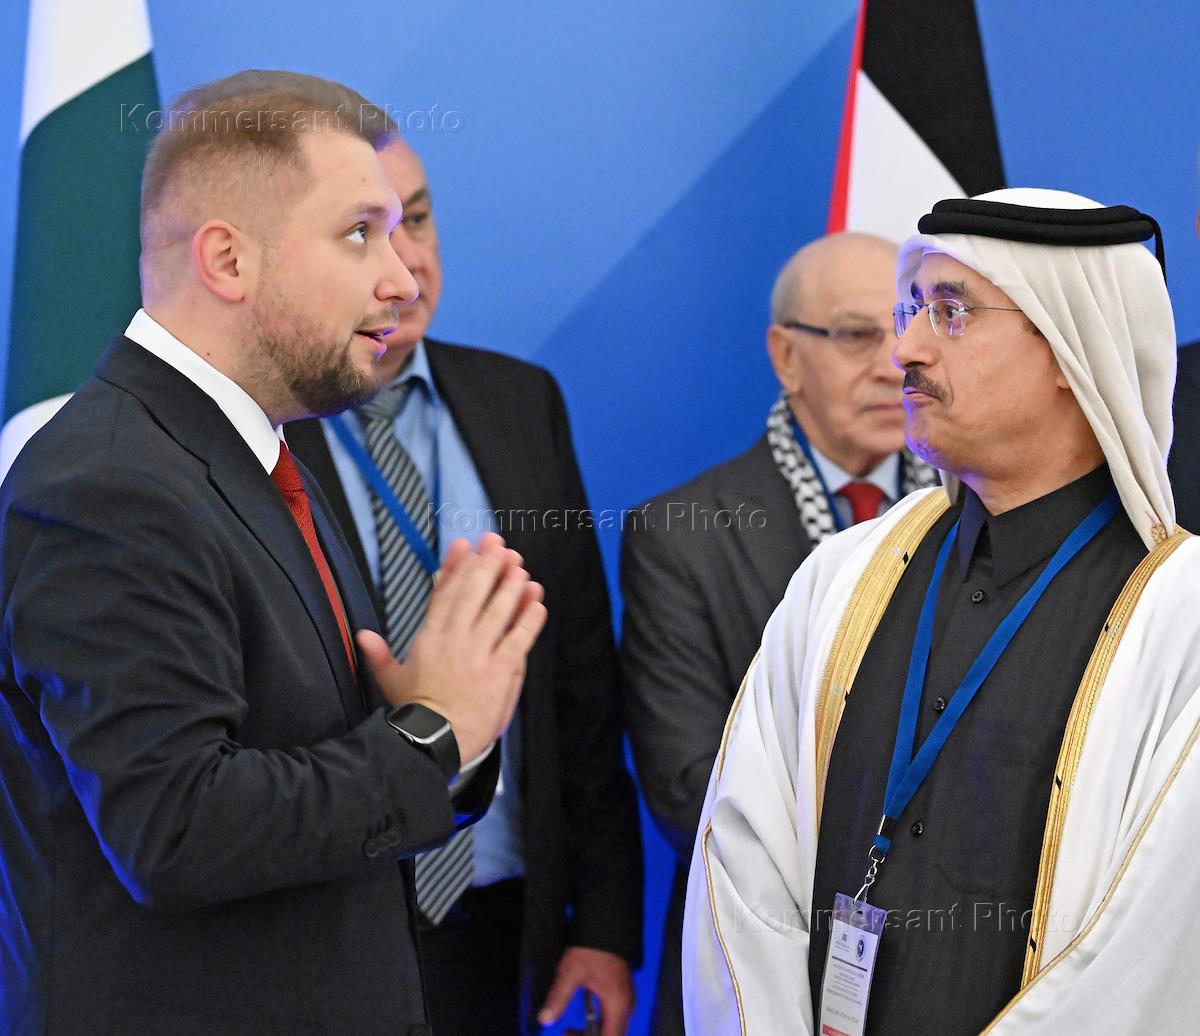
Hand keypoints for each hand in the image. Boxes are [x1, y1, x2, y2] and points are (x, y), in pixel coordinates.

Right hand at [356, 533, 546, 761]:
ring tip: (520, 568)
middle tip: (499, 545)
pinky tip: (537, 602)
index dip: (457, 567)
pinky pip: (518, 639)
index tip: (465, 545)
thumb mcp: (391, 681)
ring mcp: (479, 653)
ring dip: (511, 586)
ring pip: (499, 611)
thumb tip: (362, 634)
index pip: (445, 594)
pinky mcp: (500, 670)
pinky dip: (529, 620)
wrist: (432, 740)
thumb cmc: (413, 713)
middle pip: (474, 594)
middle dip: (487, 566)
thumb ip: (379, 654)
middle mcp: (456, 639)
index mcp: (430, 637)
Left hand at [537, 947, 633, 1035]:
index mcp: (617, 1005)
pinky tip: (581, 1021)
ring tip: (568, 1031)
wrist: (606, 926)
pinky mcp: (621, 996)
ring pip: (612, 1031)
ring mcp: (625, 1001)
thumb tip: (544, 1019)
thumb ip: (558, 998)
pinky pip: (612, 1020)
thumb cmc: (592, 948)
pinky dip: (597, 1026)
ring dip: (592, 1035)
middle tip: (566, 1034)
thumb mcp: (571, 973)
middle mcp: (626, 1007)